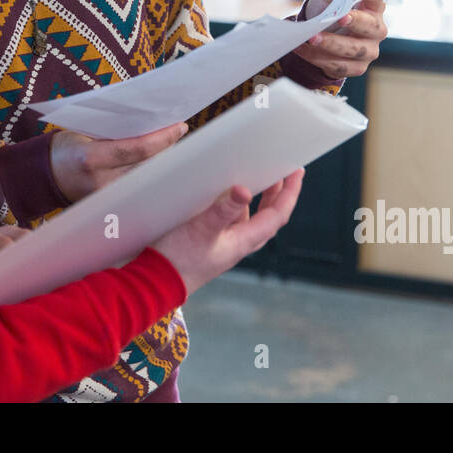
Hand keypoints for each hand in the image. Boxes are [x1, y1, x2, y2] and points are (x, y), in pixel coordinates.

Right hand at [49, 123, 188, 203]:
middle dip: (169, 150)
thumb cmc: (67, 148)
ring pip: (148, 181)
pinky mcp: (112, 210)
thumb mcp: (85, 132)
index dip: (162, 138)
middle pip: (148, 167)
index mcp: (91, 159)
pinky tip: (164, 166)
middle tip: (180, 133)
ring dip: (164, 164)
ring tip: (175, 147)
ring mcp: (107, 200)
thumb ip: (116, 131)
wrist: (46, 177)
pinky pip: (140, 191)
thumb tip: (154, 123)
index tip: (180, 126)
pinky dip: (153, 177)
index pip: (136, 149)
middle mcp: (101, 183)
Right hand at [152, 169, 303, 296]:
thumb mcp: (202, 229)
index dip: (290, 193)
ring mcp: (225, 243)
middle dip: (279, 193)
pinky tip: (225, 193)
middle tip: (284, 170)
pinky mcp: (210, 242)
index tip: (297, 171)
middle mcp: (239, 243)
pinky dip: (236, 204)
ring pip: (251, 217)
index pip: (277, 215)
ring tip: (257, 175)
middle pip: (269, 216)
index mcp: (244, 241)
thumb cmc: (179, 258)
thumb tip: (244, 190)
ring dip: (258, 197)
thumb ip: (224, 210)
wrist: (156, 282)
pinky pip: (232, 219)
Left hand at [294, 0, 386, 80]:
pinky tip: (303, 49)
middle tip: (339, 17)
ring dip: (331, 44)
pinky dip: (319, 58)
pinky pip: (339, 65)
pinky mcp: (356, 67)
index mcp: (373, 6)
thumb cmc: (328, 11)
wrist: (316, 37)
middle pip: (371, 26)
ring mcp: (368, 50)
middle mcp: (376, 29)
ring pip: (354, 49)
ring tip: (310, 38)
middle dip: (355, 21)